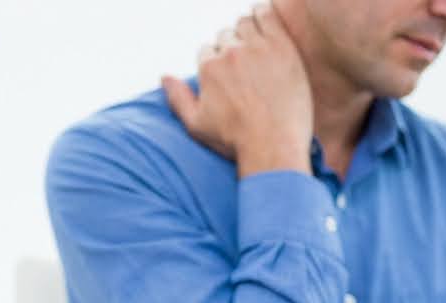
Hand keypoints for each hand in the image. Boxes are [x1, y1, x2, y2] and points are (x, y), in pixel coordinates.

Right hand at [161, 3, 312, 176]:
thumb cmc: (235, 142)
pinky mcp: (281, 46)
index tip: (227, 74)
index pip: (207, 51)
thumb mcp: (197, 125)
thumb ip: (178, 98)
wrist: (273, 145)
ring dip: (247, 31)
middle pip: (225, 36)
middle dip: (231, 47)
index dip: (215, 61)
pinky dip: (264, 14)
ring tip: (255, 48)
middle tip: (244, 65)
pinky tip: (266, 24)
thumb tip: (164, 77)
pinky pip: (268, 15)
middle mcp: (230, 53)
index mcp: (209, 69)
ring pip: (245, 23)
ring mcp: (256, 47)